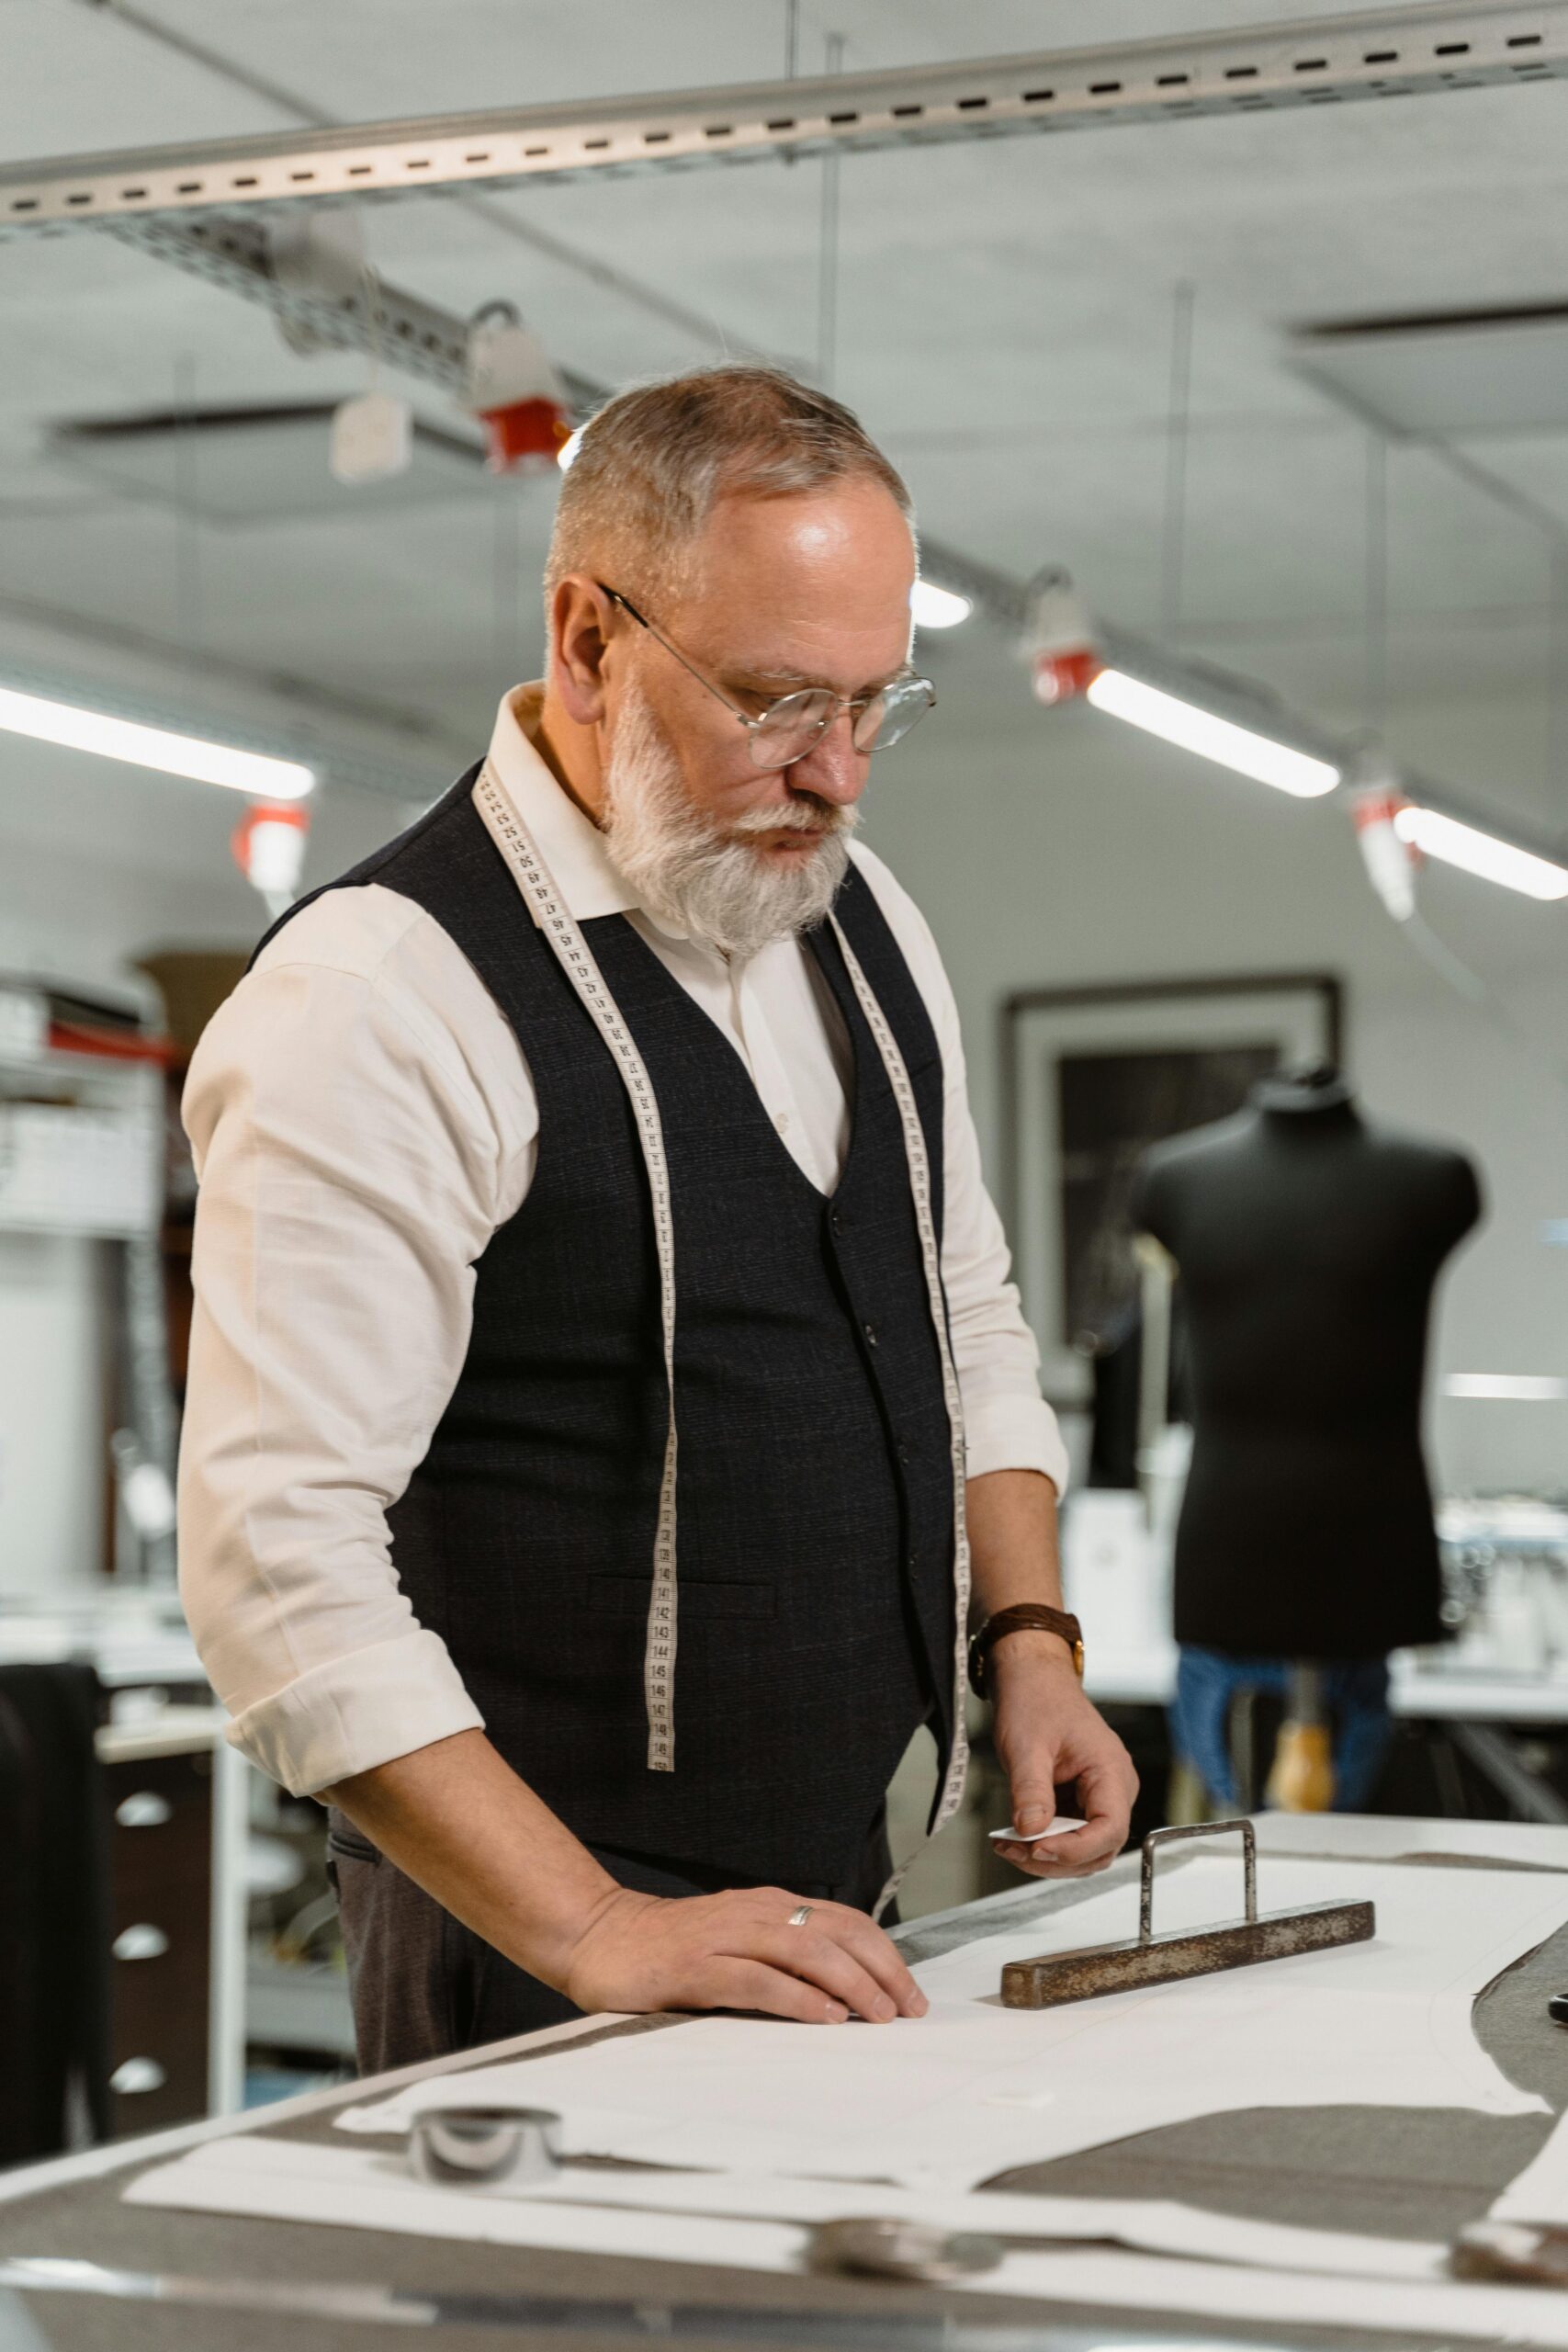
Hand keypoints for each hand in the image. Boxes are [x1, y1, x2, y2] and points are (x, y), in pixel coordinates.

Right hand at [562, 1884, 930, 2025]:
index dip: (884, 1955)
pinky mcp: (696, 1967)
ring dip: (850, 1983)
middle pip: (835, 1933)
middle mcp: (754, 1914)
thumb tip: (843, 1991)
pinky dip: (797, 1998)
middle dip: (880, 1970)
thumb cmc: (671, 1949)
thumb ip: (780, 1957)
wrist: (599, 1937)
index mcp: (769, 1907)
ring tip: (878, 2015)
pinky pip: (757, 1979)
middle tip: (908, 2010)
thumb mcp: (736, 1943)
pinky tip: (823, 2017)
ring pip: (805, 1951)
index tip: (911, 1993)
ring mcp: (724, 1938)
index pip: (844, 1922)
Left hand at [988, 1634, 1137, 1878]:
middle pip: (1098, 1848)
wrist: (1032, 1678)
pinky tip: (1013, 1839)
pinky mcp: (1080, 1802)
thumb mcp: (1027, 1746)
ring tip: (1007, 1846)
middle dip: (1056, 1858)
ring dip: (1047, 1856)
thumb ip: (1031, 1790)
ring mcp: (1098, 1797)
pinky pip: (1070, 1835)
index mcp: (1111, 1771)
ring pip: (1084, 1849)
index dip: (1076, 1848)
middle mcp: (1114, 1788)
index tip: (1038, 1849)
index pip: (1110, 1828)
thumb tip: (1030, 1832)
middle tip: (1013, 1851)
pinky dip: (1042, 1843)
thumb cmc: (1036, 1699)